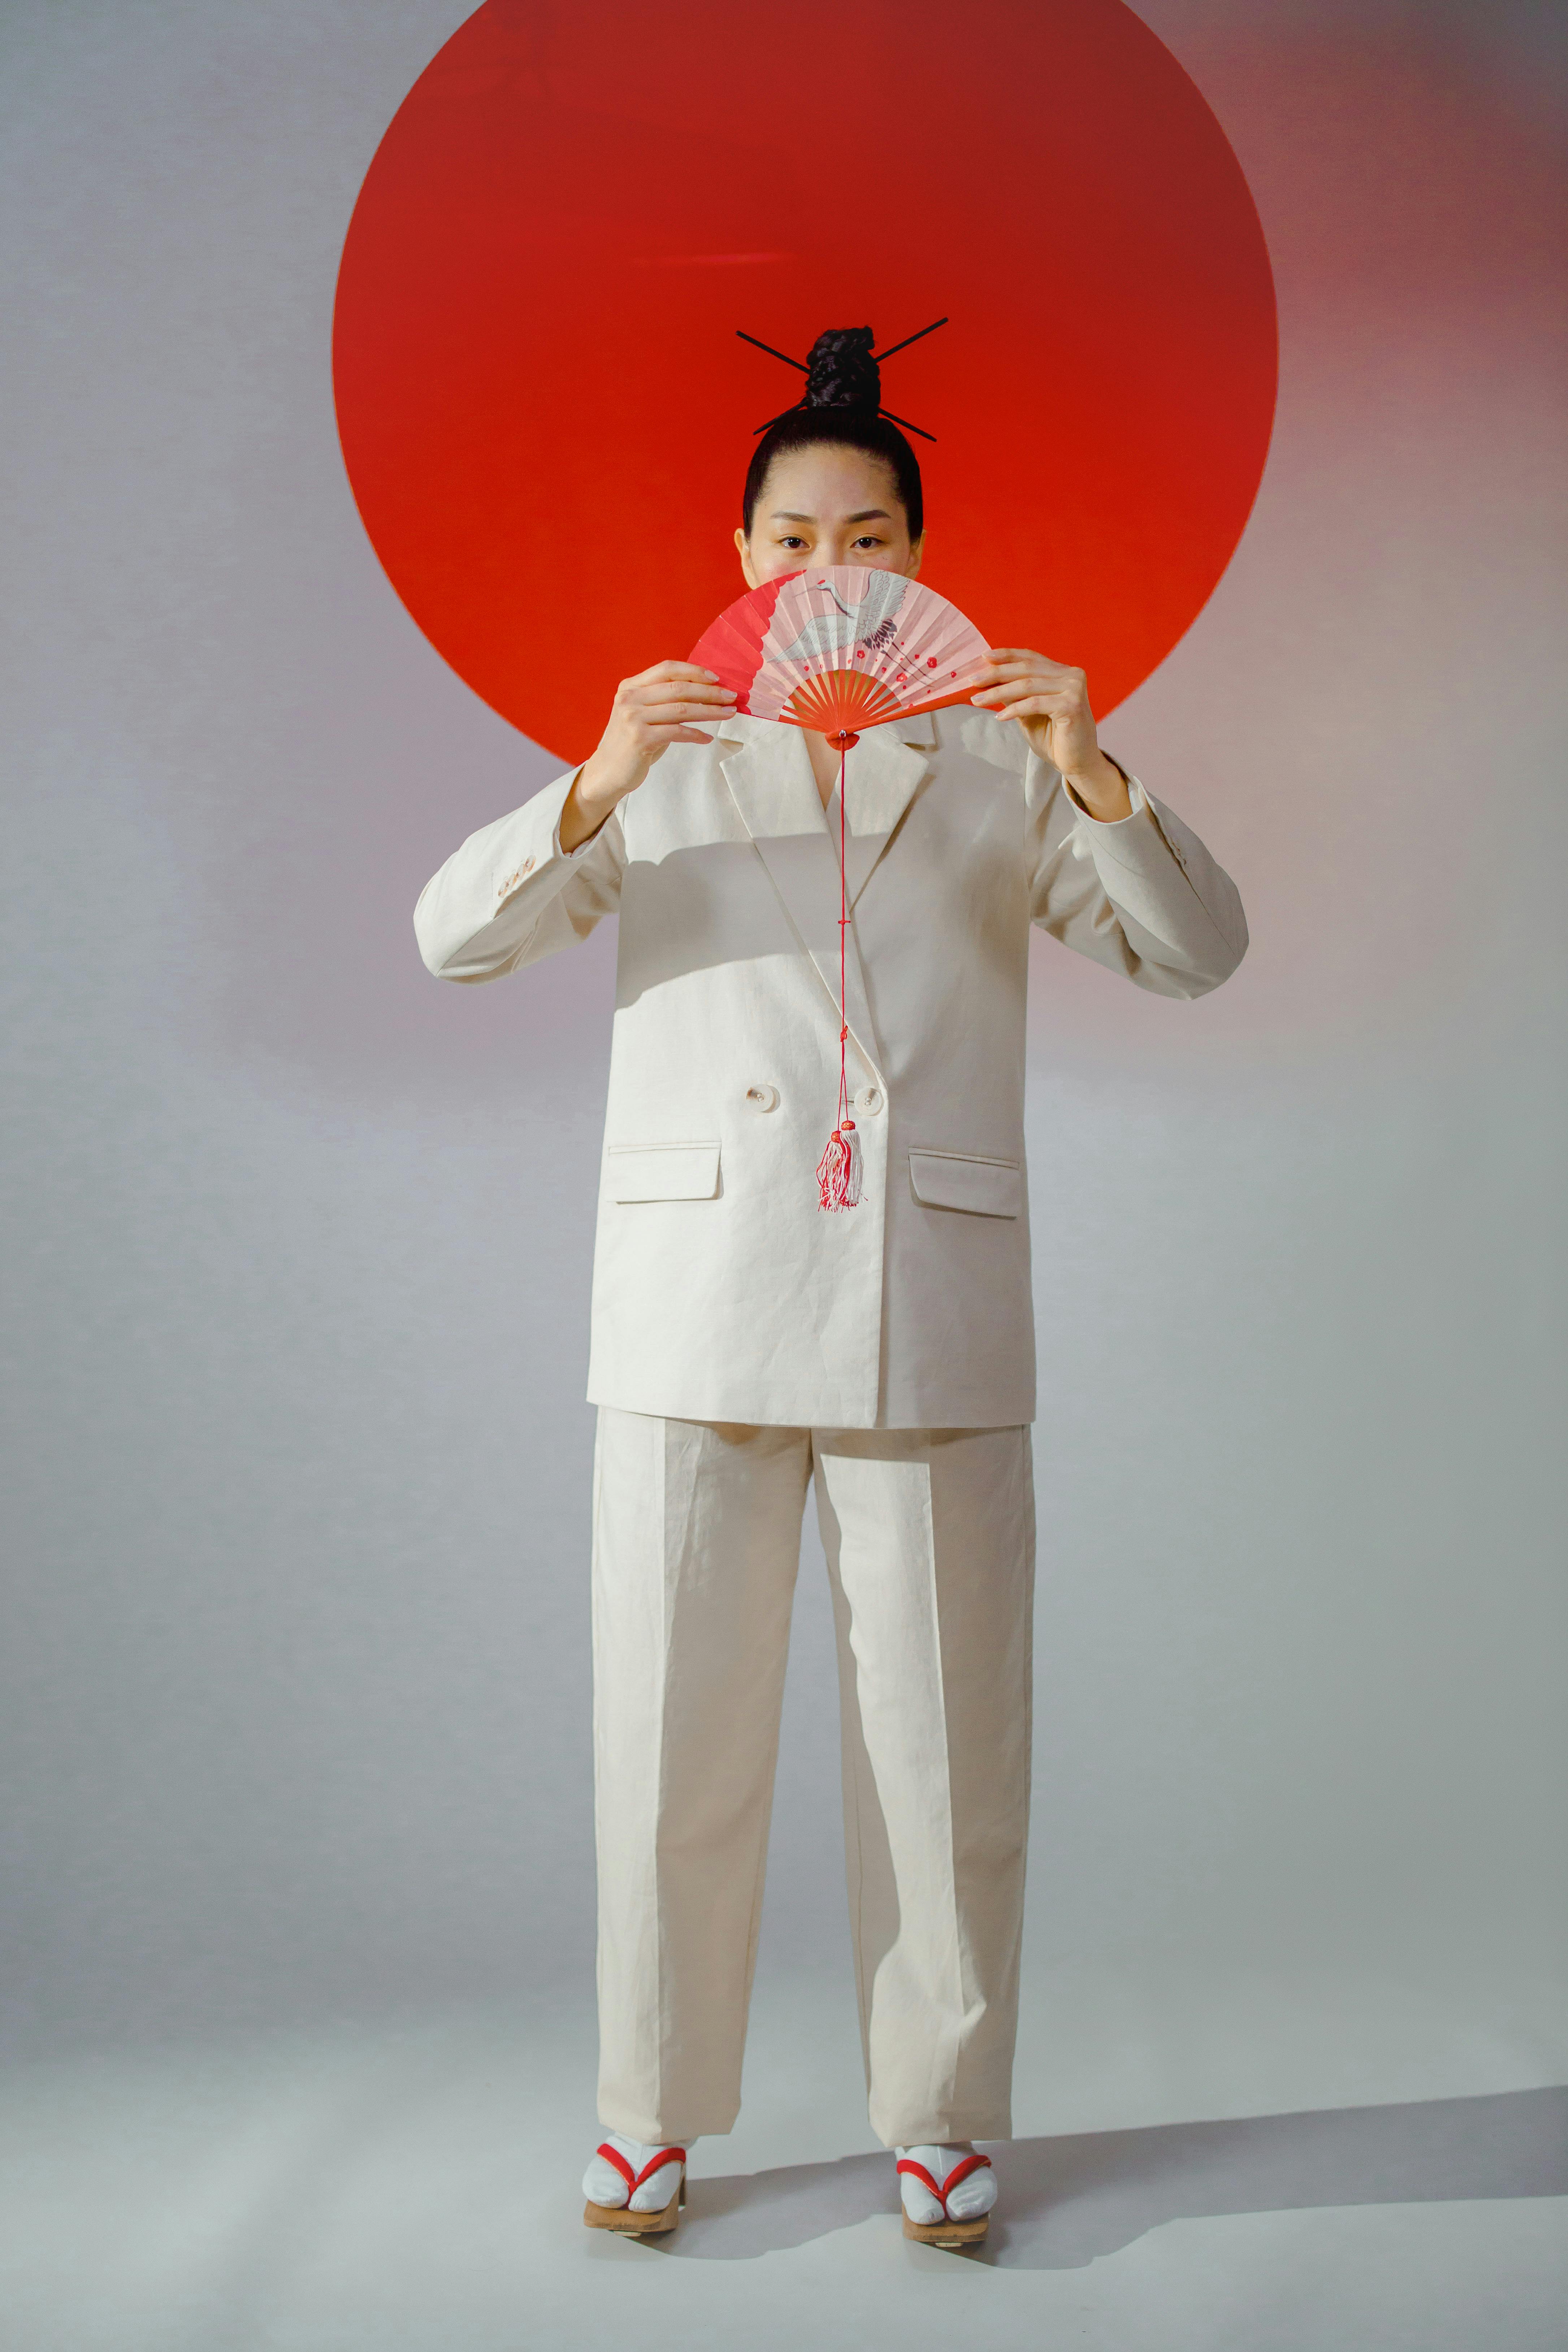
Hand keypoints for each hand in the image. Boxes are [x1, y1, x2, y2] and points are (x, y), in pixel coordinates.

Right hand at [561, 662, 736, 849]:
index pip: (667, 669)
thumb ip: (664, 700)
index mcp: (631, 686)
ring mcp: (633, 717)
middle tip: (732, 696)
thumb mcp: (644, 714)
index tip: (717, 678)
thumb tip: (704, 692)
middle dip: (709, 691)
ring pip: (681, 709)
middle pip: (678, 688)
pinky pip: (676, 732)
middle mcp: (630, 697)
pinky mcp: (639, 738)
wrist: (607, 771)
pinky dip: (695, 734)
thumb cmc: (631, 742)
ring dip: (709, 711)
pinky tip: (707, 738)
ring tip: (729, 713)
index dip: (694, 671)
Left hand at [970, 649, 1130, 820]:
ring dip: (998, 692)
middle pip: (1026, 669)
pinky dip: (1014, 709)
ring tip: (977, 700)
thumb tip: (988, 679)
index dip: (1006, 655)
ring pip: (1027, 685)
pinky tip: (998, 717)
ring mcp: (1074, 688)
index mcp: (1063, 672)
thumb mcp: (1028, 713)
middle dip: (995, 674)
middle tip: (972, 680)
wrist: (1078, 763)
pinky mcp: (1073, 705)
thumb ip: (1014, 695)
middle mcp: (1071, 675)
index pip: (1030, 658)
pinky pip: (1035, 703)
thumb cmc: (1054, 738)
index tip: (983, 656)